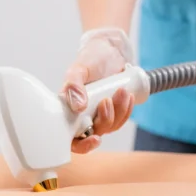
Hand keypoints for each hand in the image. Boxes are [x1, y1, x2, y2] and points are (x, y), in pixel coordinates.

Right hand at [61, 28, 136, 153]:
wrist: (109, 50)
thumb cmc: (90, 58)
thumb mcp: (78, 69)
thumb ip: (73, 85)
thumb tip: (78, 107)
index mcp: (68, 112)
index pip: (72, 140)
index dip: (82, 146)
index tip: (95, 139)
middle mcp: (82, 117)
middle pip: (94, 134)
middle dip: (106, 120)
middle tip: (107, 101)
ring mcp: (98, 115)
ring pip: (110, 126)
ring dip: (119, 111)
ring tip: (121, 90)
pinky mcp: (113, 110)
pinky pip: (121, 119)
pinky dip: (126, 109)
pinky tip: (127, 95)